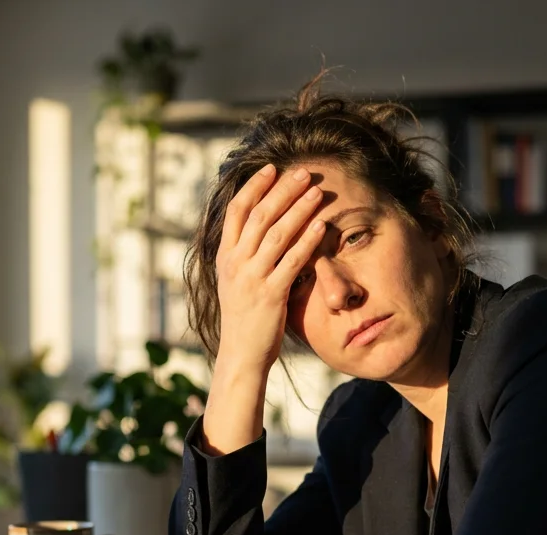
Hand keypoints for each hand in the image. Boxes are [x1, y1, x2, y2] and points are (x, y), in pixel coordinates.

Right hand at [213, 164, 324, 374]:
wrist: (241, 354)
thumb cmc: (243, 316)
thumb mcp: (235, 280)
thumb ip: (243, 253)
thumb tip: (257, 225)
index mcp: (225, 256)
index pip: (237, 211)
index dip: (254, 187)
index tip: (272, 169)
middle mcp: (235, 263)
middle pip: (259, 216)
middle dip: (282, 190)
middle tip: (303, 172)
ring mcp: (251, 278)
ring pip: (276, 234)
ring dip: (298, 208)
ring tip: (316, 191)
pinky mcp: (270, 295)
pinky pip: (292, 261)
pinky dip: (307, 240)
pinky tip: (321, 225)